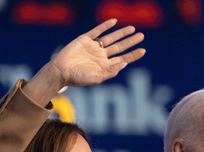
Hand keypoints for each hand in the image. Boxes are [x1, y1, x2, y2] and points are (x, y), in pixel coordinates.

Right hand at [24, 19, 144, 103]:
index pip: (123, 59)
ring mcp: (93, 47)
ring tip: (132, 29)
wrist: (60, 71)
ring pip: (111, 38)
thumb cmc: (78, 78)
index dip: (133, 55)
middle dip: (130, 42)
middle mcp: (101, 56)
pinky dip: (105, 25)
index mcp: (105, 66)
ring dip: (121, 33)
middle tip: (142, 36)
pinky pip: (97, 31)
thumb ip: (111, 71)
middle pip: (119, 47)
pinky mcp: (85, 39)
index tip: (143, 50)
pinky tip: (114, 21)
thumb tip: (125, 63)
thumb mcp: (97, 78)